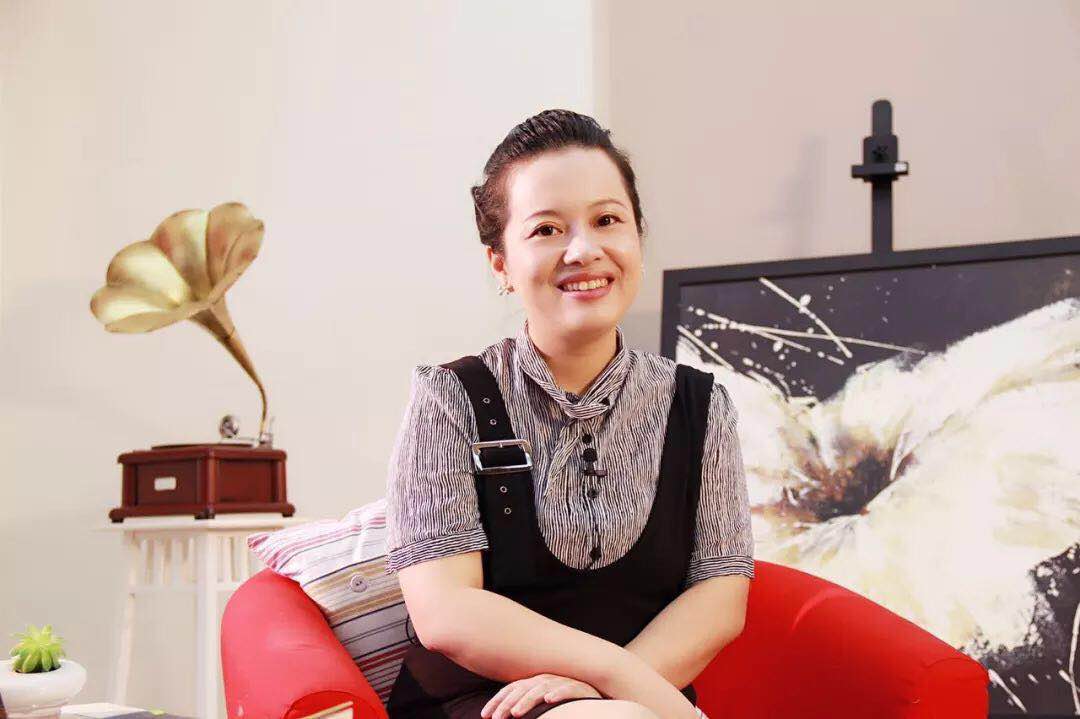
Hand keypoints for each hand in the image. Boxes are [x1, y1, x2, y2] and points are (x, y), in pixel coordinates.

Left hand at [480, 673, 601, 718]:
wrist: (599, 690)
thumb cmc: (567, 700)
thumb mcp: (543, 700)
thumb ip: (526, 704)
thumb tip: (504, 714)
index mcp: (535, 682)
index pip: (512, 689)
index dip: (497, 701)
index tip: (485, 715)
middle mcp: (547, 680)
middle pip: (523, 690)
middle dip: (507, 704)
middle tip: (496, 718)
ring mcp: (563, 682)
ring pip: (541, 689)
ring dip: (527, 700)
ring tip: (516, 713)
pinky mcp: (581, 688)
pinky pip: (569, 689)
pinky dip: (559, 693)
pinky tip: (549, 700)